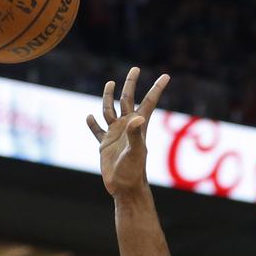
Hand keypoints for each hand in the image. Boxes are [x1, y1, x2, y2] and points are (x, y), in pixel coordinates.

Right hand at [87, 67, 169, 197]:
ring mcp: (115, 135)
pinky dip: (93, 124)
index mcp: (138, 125)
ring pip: (110, 111)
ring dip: (109, 97)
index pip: (148, 102)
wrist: (124, 187)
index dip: (157, 88)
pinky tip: (90, 117)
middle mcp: (127, 126)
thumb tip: (137, 117)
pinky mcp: (105, 145)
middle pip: (128, 100)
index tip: (166, 76)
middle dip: (131, 84)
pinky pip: (98, 131)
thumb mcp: (136, 151)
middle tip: (135, 68)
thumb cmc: (133, 171)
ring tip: (110, 83)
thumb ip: (135, 134)